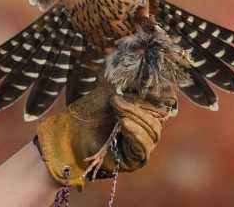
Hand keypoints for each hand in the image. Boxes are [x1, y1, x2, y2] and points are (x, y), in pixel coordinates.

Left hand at [36, 86, 175, 189]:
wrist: (70, 132)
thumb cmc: (89, 111)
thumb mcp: (111, 92)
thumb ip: (130, 84)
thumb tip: (146, 72)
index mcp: (143, 111)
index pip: (163, 104)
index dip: (159, 95)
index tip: (149, 85)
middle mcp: (145, 127)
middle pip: (157, 118)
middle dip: (138, 108)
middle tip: (117, 101)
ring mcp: (142, 144)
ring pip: (153, 132)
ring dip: (136, 119)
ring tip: (117, 112)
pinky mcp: (135, 160)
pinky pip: (144, 148)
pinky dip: (136, 134)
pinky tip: (124, 124)